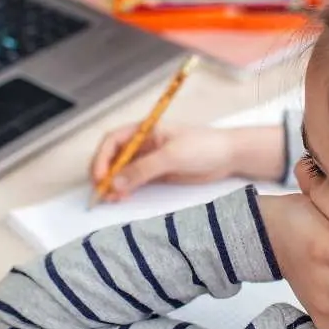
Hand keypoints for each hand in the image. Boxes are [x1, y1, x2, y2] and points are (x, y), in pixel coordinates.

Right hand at [90, 124, 238, 200]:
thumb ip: (143, 168)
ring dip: (114, 184)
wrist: (228, 156)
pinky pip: (134, 181)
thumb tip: (116, 181)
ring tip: (112, 198)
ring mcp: (149, 159)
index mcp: (144, 130)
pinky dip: (126, 189)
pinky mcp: (157, 174)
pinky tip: (123, 198)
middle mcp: (143, 144)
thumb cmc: (203, 146)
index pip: (113, 141)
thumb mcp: (172, 156)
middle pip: (114, 157)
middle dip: (105, 173)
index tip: (99, 176)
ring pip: (122, 171)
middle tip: (102, 192)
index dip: (102, 158)